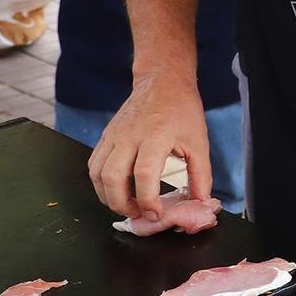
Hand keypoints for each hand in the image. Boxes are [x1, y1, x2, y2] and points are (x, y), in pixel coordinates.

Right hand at [89, 77, 212, 219]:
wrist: (163, 82)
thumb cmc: (182, 110)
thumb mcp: (199, 142)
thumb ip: (201, 175)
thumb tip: (201, 201)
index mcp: (156, 135)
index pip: (144, 174)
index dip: (148, 200)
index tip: (156, 213)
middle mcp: (130, 135)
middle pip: (112, 177)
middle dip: (121, 204)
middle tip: (137, 214)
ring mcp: (114, 135)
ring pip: (97, 173)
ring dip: (107, 197)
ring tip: (126, 205)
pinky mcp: (106, 136)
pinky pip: (94, 164)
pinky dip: (100, 183)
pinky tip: (116, 189)